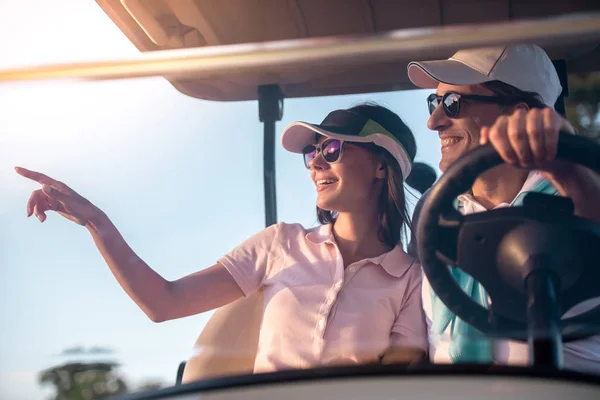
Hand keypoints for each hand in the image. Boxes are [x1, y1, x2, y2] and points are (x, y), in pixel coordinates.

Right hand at [15, 166, 102, 225]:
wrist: (88, 217)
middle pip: (36, 194)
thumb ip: (55, 194)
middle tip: (29, 214)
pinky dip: (40, 213)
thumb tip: (43, 186)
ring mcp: (54, 198)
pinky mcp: (54, 205)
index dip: (27, 173)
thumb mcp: (68, 201)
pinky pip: (42, 208)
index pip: (39, 177)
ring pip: (38, 202)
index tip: (16, 169)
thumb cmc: (81, 207)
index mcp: (57, 186)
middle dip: (31, 204)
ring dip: (36, 211)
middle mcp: (54, 190)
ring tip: (42, 219)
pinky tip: (43, 219)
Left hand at [480, 108, 599, 223]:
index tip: (512, 161)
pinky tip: (550, 155)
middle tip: (528, 162)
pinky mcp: (552, 114)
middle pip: (514, 132)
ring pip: (532, 131)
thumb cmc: (529, 157)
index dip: (504, 149)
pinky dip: (549, 145)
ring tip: (540, 159)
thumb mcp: (510, 157)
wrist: (554, 159)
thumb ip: (494, 147)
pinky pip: (549, 128)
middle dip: (522, 152)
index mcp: (503, 124)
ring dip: (537, 150)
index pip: (496, 132)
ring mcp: (534, 113)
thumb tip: (483, 138)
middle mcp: (517, 116)